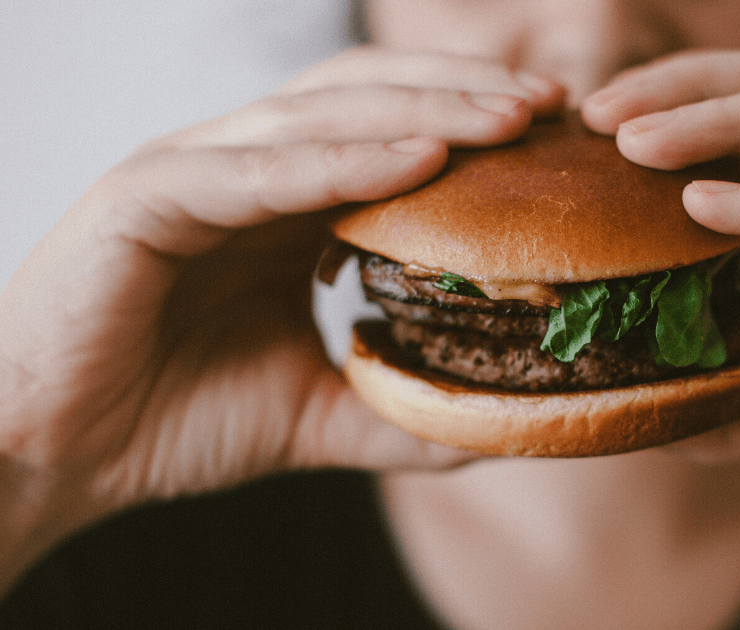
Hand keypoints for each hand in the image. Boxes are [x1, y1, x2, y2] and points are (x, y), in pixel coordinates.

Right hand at [0, 48, 564, 588]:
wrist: (53, 454)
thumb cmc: (170, 419)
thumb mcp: (315, 414)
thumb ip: (397, 410)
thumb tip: (493, 424)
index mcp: (280, 202)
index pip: (390, 134)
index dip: (471, 126)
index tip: (555, 138)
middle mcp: (242, 169)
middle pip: (369, 101)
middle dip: (465, 96)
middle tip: (552, 107)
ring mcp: (193, 171)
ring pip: (323, 117)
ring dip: (425, 110)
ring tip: (510, 118)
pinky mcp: (146, 198)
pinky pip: (260, 171)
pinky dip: (343, 160)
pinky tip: (421, 159)